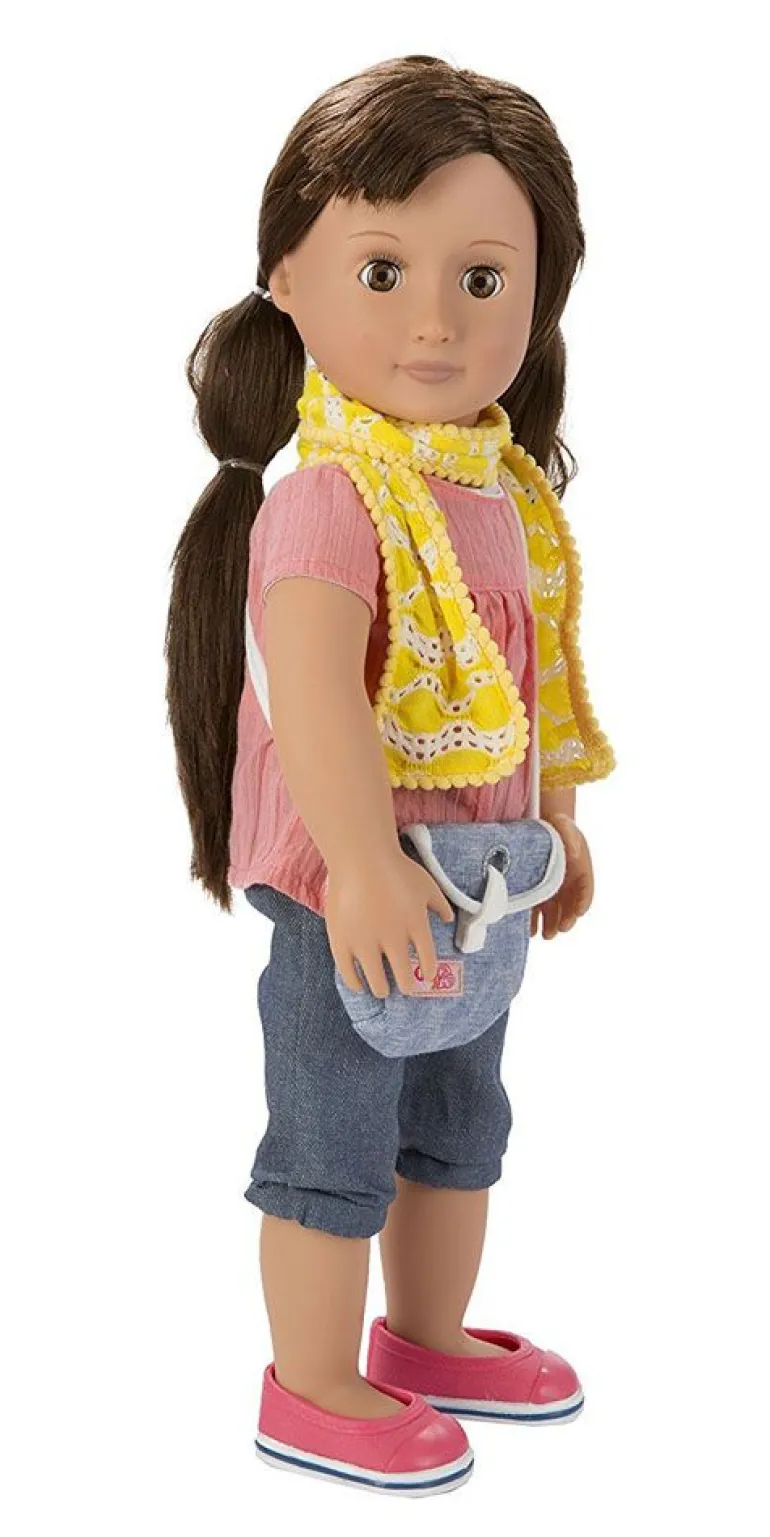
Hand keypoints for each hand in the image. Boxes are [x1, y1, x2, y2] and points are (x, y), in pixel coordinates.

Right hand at [325, 849, 454, 996]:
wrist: (360, 857)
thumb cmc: (396, 868)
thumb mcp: (427, 884)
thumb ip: (440, 904)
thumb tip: (448, 919)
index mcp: (416, 927)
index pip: (427, 960)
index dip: (428, 972)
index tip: (427, 978)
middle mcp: (393, 940)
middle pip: (404, 976)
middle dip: (407, 986)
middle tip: (406, 989)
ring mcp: (366, 943)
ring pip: (377, 980)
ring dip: (382, 989)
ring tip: (383, 991)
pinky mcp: (342, 942)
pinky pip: (348, 973)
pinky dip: (355, 983)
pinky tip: (359, 985)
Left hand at [530, 812, 593, 938]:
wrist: (544, 827)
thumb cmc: (558, 826)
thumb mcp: (565, 826)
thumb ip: (570, 838)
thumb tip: (573, 854)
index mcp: (581, 869)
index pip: (586, 889)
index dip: (583, 902)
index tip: (578, 912)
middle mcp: (570, 883)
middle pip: (570, 906)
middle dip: (565, 920)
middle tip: (558, 930)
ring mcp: (555, 888)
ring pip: (555, 911)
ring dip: (551, 924)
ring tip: (545, 935)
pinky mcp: (539, 890)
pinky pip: (539, 908)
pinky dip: (535, 920)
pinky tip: (530, 929)